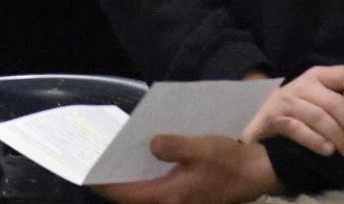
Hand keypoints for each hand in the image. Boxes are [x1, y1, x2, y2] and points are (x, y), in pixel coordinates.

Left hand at [92, 135, 278, 203]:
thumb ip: (175, 146)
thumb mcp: (202, 148)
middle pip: (133, 196)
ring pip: (145, 194)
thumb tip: (152, 145)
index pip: (128, 194)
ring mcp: (179, 202)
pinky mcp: (185, 196)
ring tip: (114, 158)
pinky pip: (157, 189)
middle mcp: (171, 203)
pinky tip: (142, 159)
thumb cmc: (229, 161)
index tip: (86, 175)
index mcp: (171, 196)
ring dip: (130, 180)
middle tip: (97, 161)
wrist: (256, 173)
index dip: (105, 185)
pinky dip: (145, 177)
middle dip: (114, 182)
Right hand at [240, 61, 343, 159]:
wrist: (266, 123)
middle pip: (333, 102)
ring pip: (318, 117)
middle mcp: (303, 84)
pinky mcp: (274, 119)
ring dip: (339, 137)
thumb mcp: (327, 92)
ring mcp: (286, 101)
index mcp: (319, 75)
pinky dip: (315, 140)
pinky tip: (329, 151)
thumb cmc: (305, 107)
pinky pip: (297, 129)